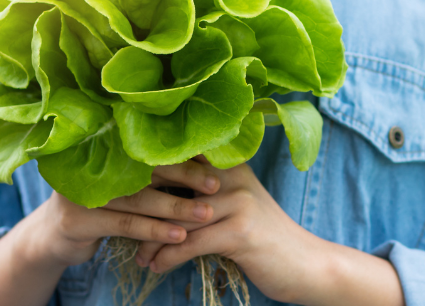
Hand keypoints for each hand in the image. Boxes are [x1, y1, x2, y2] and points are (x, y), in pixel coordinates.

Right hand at [0, 160, 223, 305]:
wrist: (50, 237)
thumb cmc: (99, 206)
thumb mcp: (120, 184)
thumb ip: (148, 171)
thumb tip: (199, 158)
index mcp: (105, 149)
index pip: (148, 146)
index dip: (181, 151)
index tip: (212, 158)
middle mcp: (92, 164)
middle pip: (146, 169)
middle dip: (184, 175)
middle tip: (214, 183)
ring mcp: (82, 191)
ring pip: (140, 199)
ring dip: (176, 207)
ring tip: (205, 213)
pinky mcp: (79, 220)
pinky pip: (126, 225)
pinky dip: (155, 230)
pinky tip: (178, 236)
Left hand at [134, 162, 322, 303]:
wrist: (305, 264)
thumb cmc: (264, 238)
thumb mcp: (238, 205)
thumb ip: (208, 191)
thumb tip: (162, 192)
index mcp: (230, 164)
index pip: (181, 157)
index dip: (148, 170)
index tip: (121, 188)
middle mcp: (232, 176)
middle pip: (173, 182)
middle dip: (142, 204)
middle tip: (119, 221)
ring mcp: (238, 202)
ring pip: (178, 218)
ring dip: (151, 240)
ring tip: (136, 254)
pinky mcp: (239, 232)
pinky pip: (190, 243)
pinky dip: (167, 258)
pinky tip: (155, 267)